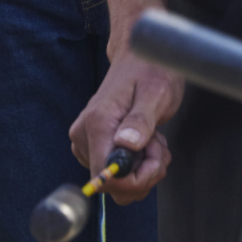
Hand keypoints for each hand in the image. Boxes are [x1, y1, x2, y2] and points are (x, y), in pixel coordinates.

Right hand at [67, 32, 181, 204]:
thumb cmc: (150, 70)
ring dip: (144, 168)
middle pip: (113, 185)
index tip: (154, 160)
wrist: (139, 56)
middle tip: (157, 145)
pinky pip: (117, 173)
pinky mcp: (93, 145)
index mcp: (97, 124)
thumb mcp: (155, 93)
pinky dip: (137, 164)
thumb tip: (127, 145)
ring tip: (152, 139)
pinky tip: (144, 142)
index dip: (135, 180)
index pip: (107, 178)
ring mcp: (86, 141)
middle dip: (144, 174)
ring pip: (118, 182)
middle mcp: (84, 135)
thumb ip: (141, 120)